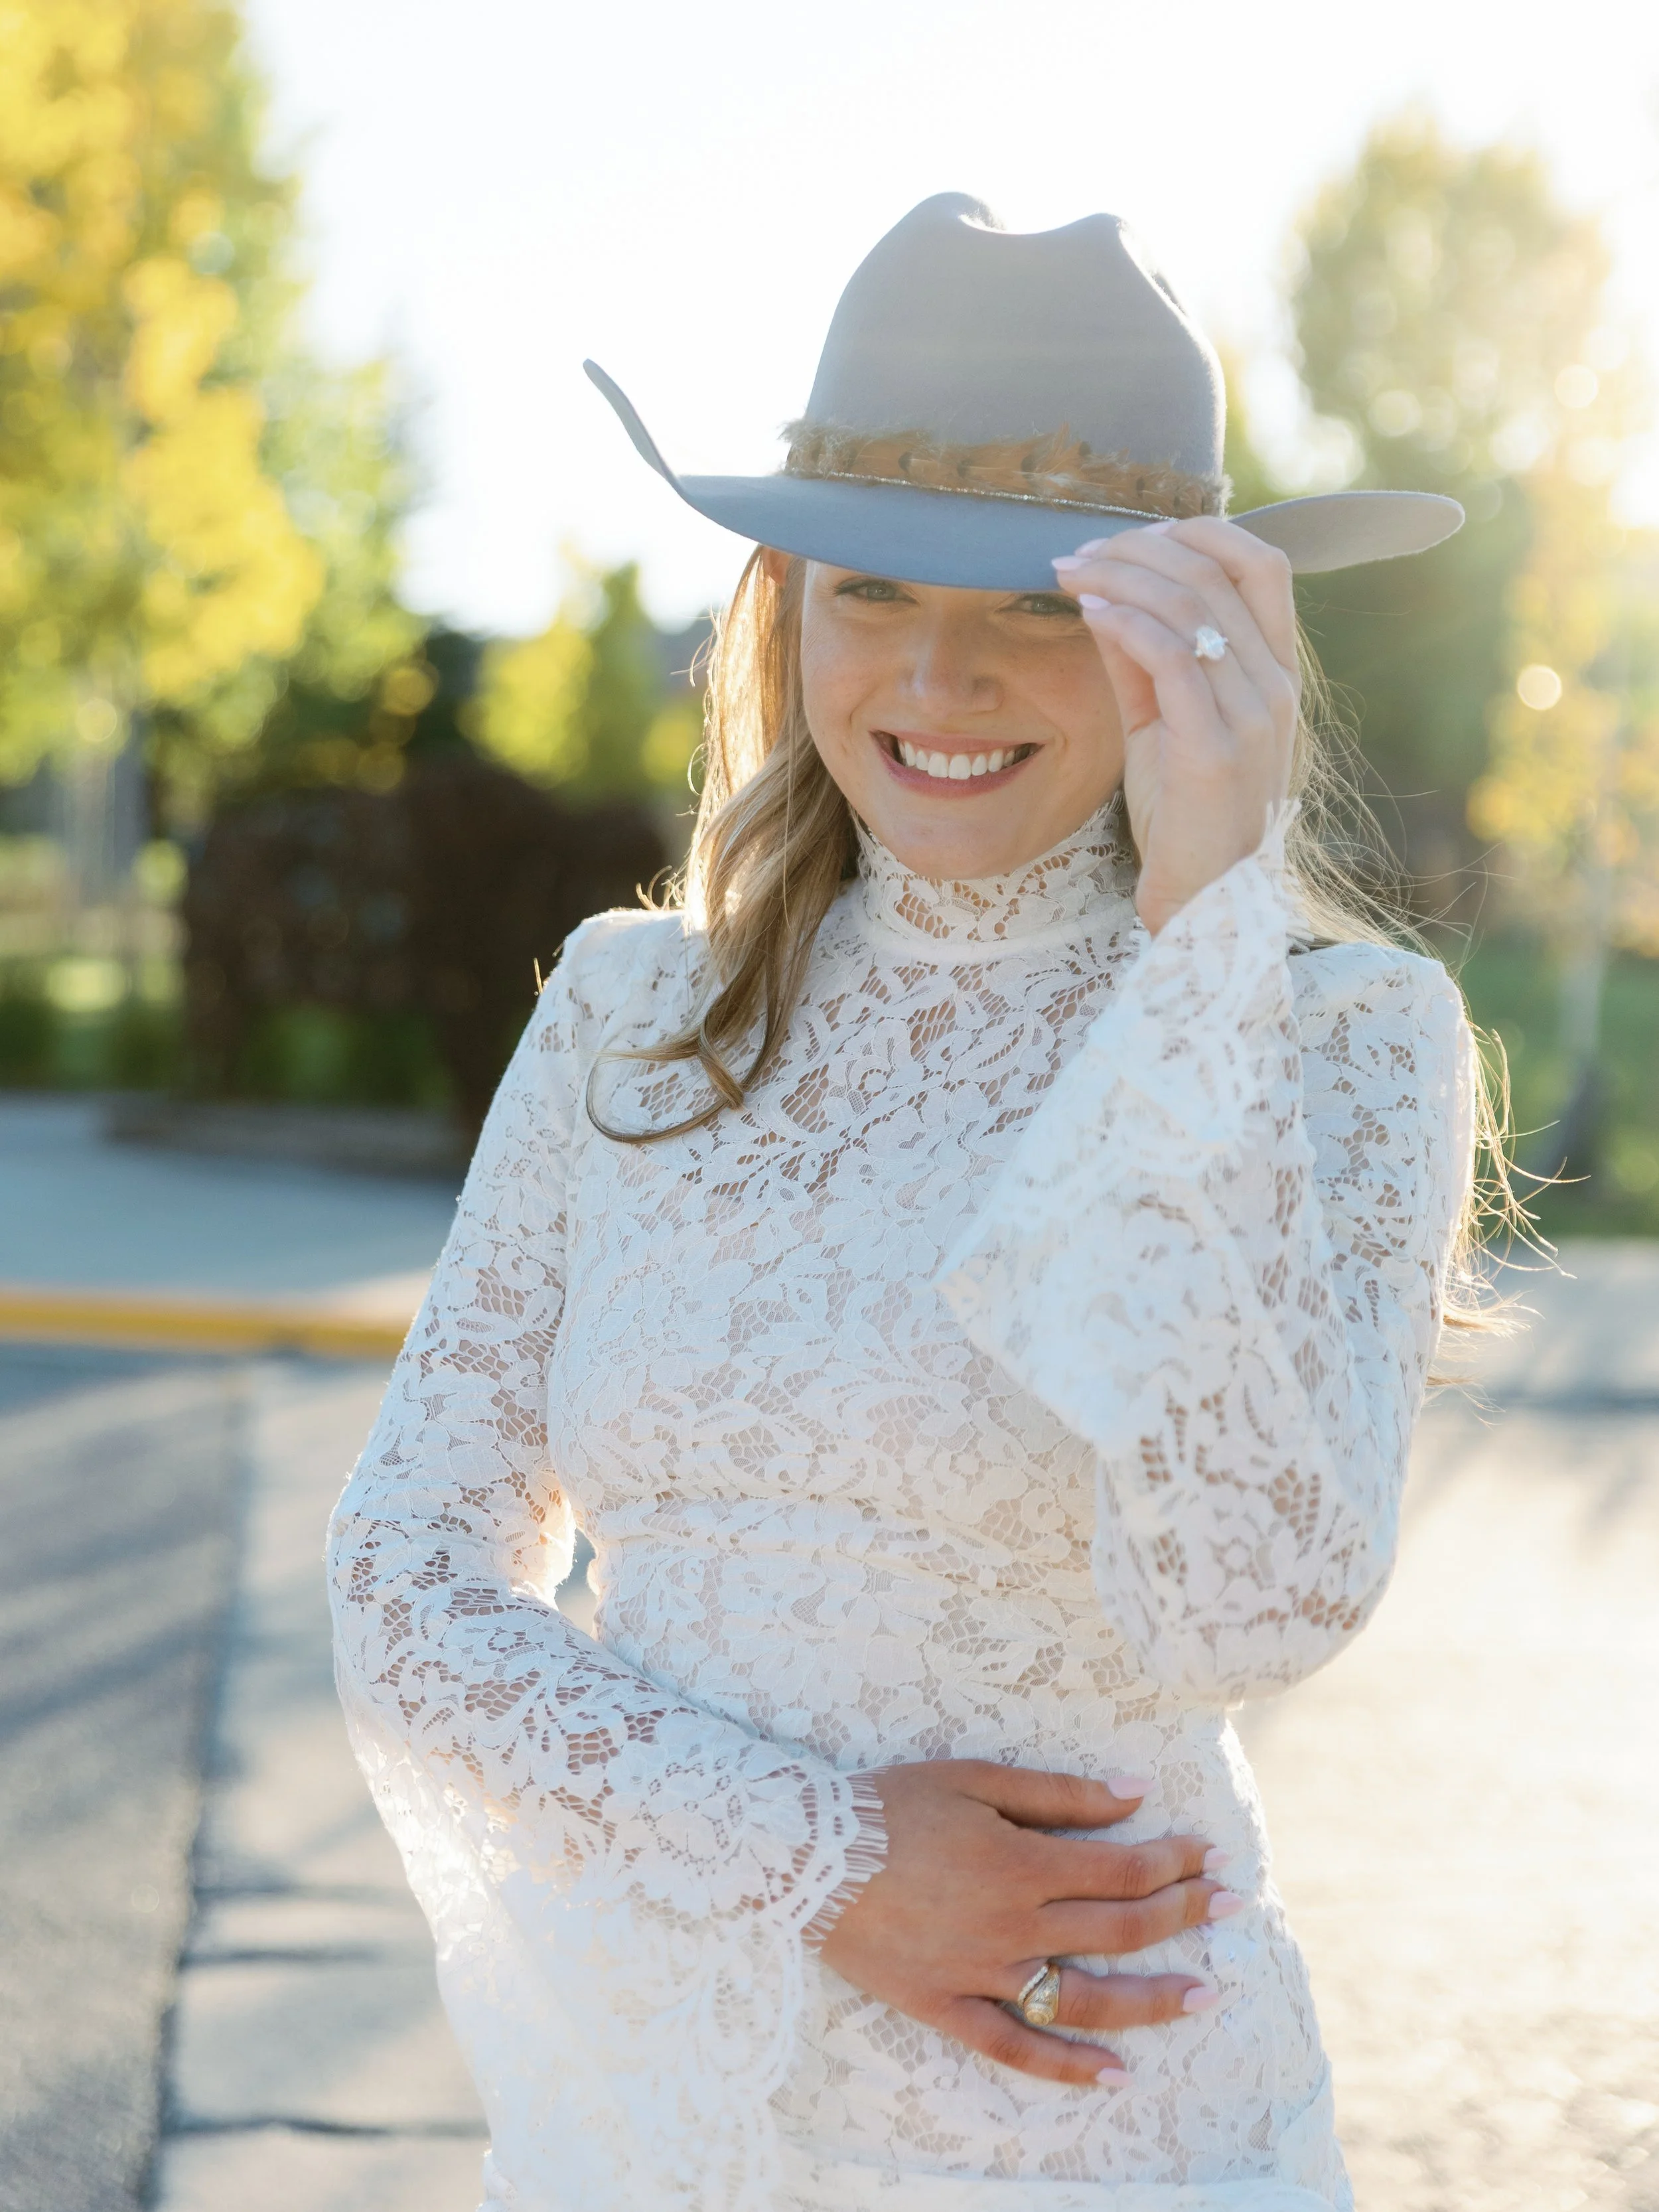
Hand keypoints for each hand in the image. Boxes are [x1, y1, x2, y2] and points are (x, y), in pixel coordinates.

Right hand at [816, 1760, 1237, 2086]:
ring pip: (1082, 1998)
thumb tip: (1135, 1793)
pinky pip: (1014, 2047)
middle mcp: (1013, 1925)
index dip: (1174, 1862)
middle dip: (1182, 1913)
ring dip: (1151, 2000)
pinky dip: (1066, 2066)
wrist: (805, 1853)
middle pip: (1116, 1927)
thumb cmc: (891, 1803)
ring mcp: (981, 1974)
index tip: (1213, 1856)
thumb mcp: (976, 1779)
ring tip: (1206, 1998)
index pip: (1121, 1868)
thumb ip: (1058, 1793)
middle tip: (1233, 1907)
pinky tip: (1114, 2075)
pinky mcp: (945, 2007)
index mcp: (1021, 1862)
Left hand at [1052, 518, 1298, 935]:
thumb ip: (1143, 662)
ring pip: (1192, 606)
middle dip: (1140, 547)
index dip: (1197, 532)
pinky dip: (1127, 623)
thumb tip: (1105, 598)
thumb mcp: (1163, 722)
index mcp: (1277, 673)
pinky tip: (1090, 613)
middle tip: (1080, 552)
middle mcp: (1275, 687)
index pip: (1262, 564)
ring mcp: (1252, 718)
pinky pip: (1172, 659)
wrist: (1206, 901)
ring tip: (1071, 573)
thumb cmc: (1184, 814)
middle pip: (1218, 571)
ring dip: (1122, 577)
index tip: (1131, 537)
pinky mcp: (1215, 751)